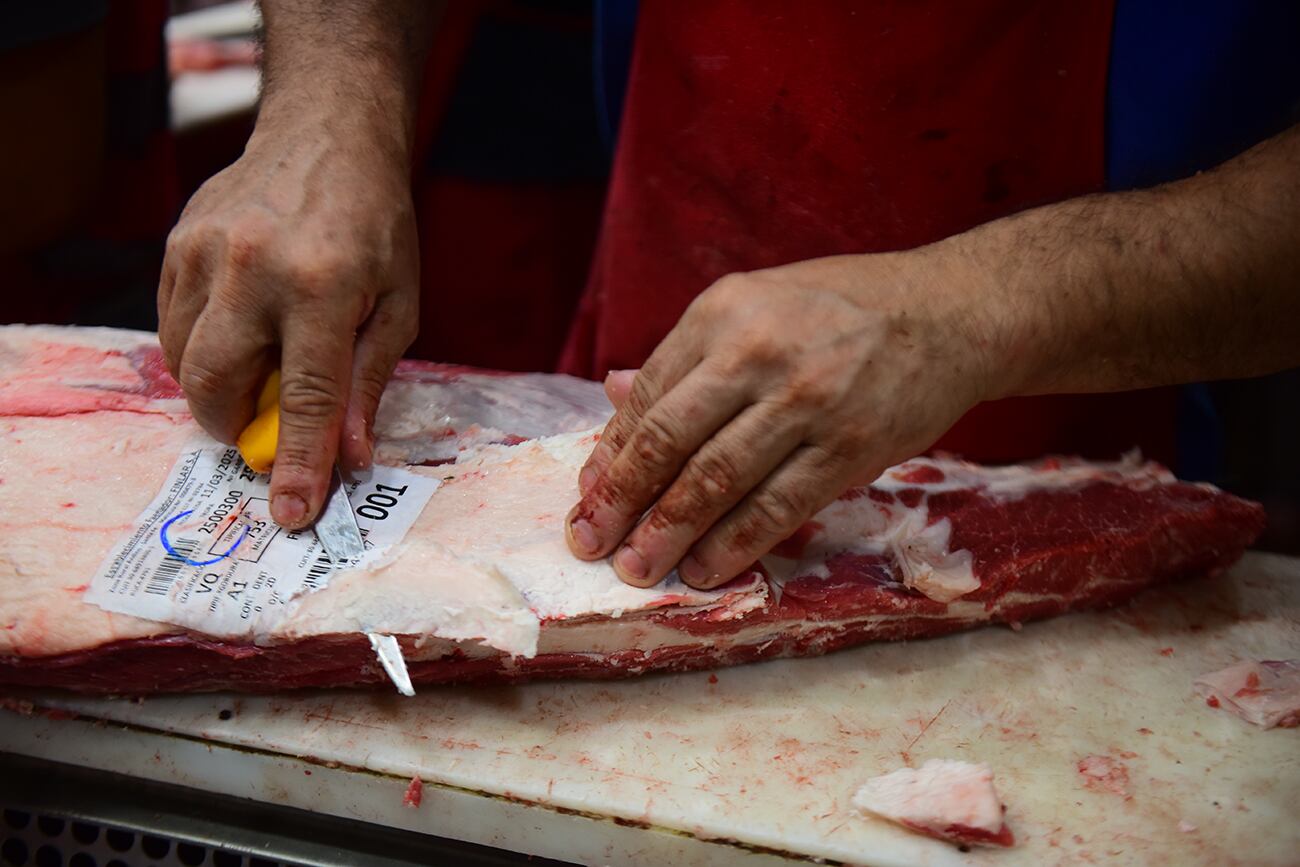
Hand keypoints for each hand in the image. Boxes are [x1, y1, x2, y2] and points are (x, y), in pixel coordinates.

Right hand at [157, 112, 418, 528]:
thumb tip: (349, 457)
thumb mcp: (399, 304)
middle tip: (262, 426)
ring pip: (182, 359)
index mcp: (323, 287)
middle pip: (216, 384)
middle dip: (234, 427)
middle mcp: (254, 269)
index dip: (298, 463)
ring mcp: (205, 252)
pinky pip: (171, 323)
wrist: (328, 136)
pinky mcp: (177, 242)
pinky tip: (238, 330)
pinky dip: (200, 348)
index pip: (306, 397)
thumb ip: (368, 382)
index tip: (291, 513)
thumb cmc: (377, 226)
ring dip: (215, 388)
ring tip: (259, 364)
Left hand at [564, 247, 996, 587]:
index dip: (612, 453)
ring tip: (637, 567)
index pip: (649, 394)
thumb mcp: (756, 305)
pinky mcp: (850, 446)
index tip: (588, 497)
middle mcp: (757, 353)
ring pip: (717, 479)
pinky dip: (735, 543)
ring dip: (668, 532)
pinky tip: (704, 569)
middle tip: (589, 545)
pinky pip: (778, 505)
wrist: (949, 314)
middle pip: (669, 440)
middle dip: (622, 501)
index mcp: (722, 312)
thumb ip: (689, 356)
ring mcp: (806, 401)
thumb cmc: (840, 310)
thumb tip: (613, 393)